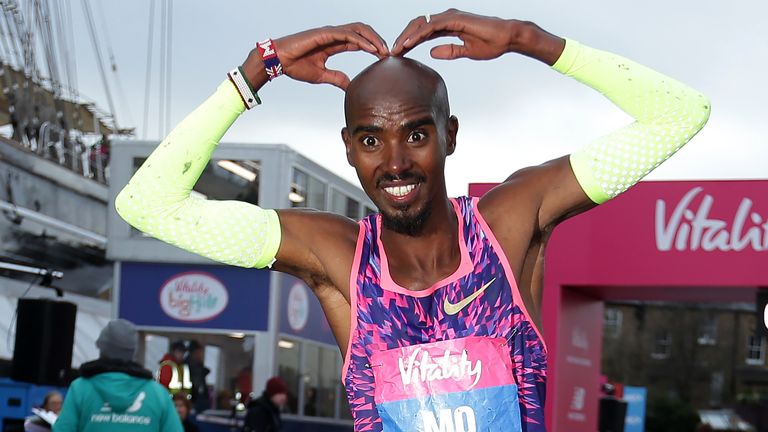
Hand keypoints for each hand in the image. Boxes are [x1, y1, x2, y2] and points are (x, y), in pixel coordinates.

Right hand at [243, 23, 388, 90]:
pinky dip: (361, 40)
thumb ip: (337, 78)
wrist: (279, 61)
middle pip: (362, 31)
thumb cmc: (296, 66)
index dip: (372, 47)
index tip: (384, 58)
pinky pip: (348, 34)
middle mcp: (334, 35)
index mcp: (334, 43)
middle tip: (388, 53)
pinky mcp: (325, 33)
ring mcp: (330, 32)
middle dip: (377, 40)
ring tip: (383, 50)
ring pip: (358, 29)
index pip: (358, 41)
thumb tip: (350, 86)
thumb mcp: (322, 75)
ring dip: (373, 38)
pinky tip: (371, 48)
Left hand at [391, 9, 563, 64]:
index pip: (423, 33)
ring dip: (406, 37)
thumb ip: (449, 51)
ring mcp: (450, 17)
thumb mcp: (465, 52)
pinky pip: (431, 27)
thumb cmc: (491, 44)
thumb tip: (432, 53)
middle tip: (391, 53)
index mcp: (448, 26)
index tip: (399, 55)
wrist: (507, 38)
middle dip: (403, 39)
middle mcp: (447, 18)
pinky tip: (408, 44)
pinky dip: (418, 35)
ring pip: (421, 25)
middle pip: (418, 26)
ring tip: (396, 50)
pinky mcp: (454, 19)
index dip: (410, 43)